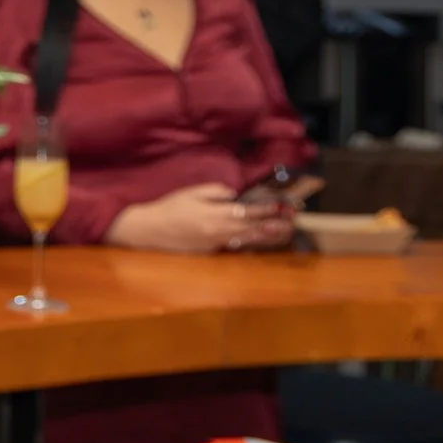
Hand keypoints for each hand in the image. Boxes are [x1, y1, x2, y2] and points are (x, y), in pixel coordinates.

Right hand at [109, 182, 293, 254]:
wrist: (151, 230)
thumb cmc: (169, 208)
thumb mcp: (191, 193)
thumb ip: (215, 192)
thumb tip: (233, 195)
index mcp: (216, 214)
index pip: (248, 211)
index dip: (267, 208)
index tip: (282, 205)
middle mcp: (220, 230)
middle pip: (253, 228)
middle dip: (274, 224)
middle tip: (292, 222)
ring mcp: (216, 243)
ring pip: (248, 240)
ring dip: (267, 236)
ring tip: (283, 233)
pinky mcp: (211, 251)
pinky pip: (235, 246)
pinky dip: (250, 243)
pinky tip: (259, 241)